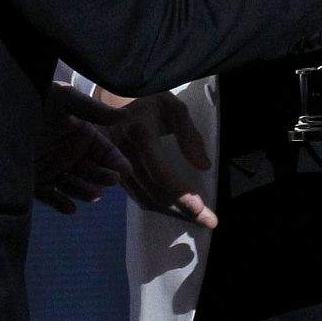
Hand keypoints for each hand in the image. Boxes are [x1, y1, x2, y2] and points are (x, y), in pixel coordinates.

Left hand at [34, 86, 132, 214]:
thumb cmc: (36, 97)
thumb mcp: (66, 99)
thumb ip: (95, 111)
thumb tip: (125, 115)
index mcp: (80, 133)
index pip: (104, 150)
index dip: (115, 160)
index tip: (125, 170)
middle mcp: (69, 153)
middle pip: (92, 170)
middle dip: (103, 176)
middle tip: (112, 180)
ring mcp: (52, 167)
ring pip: (74, 184)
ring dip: (85, 190)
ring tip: (94, 195)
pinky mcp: (34, 180)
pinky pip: (50, 195)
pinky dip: (60, 203)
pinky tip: (70, 208)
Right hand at [99, 90, 217, 228]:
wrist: (112, 100)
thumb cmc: (148, 101)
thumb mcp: (173, 107)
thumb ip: (189, 135)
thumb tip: (204, 166)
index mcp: (139, 132)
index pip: (160, 172)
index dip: (180, 193)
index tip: (201, 210)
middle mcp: (122, 152)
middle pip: (153, 191)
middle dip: (183, 210)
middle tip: (209, 221)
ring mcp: (113, 166)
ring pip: (145, 199)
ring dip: (172, 213)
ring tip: (198, 218)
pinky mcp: (112, 174)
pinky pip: (137, 196)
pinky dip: (158, 206)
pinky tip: (176, 209)